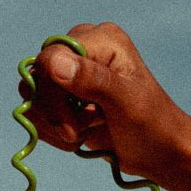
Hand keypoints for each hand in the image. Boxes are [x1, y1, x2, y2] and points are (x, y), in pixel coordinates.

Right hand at [14, 23, 190, 190]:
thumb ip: (92, 79)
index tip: (74, 127)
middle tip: (78, 134)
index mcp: (101, 39)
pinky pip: (36, 112)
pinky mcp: (63, 96)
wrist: (158, 152)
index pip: (49, 58)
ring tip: (82, 135)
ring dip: (53, 126)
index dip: (52, 95)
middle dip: (53, 114)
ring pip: (32, 98)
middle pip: (36, 79)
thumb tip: (53, 63)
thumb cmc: (152, 124)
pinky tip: (78, 137)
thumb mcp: (126, 101)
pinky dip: (51, 132)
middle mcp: (82, 50)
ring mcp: (71, 73)